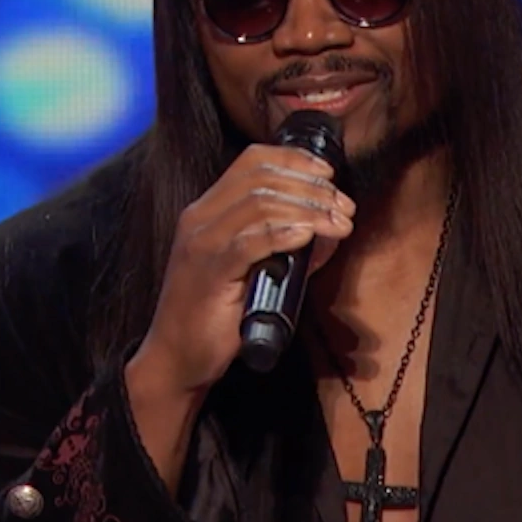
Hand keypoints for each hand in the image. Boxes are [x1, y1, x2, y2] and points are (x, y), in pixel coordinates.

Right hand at [133, 144, 354, 394]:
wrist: (176, 360)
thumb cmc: (215, 317)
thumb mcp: (253, 272)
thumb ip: (286, 247)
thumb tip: (328, 229)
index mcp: (207, 210)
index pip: (252, 161)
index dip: (296, 161)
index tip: (330, 176)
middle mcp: (200, 218)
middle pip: (261, 178)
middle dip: (311, 187)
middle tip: (344, 206)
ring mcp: (201, 244)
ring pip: (259, 205)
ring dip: (308, 210)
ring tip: (338, 223)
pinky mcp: (209, 274)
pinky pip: (250, 243)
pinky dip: (283, 234)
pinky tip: (307, 236)